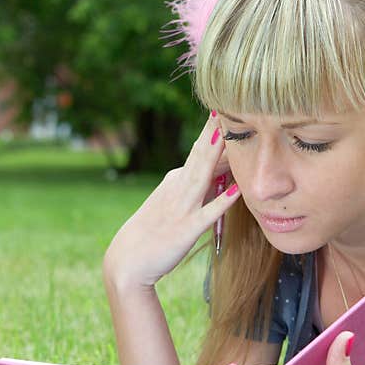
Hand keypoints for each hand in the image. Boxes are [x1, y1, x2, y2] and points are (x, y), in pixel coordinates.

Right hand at [103, 112, 240, 288]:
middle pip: (200, 155)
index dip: (215, 131)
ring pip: (203, 176)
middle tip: (229, 103)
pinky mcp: (186, 230)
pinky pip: (207, 214)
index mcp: (176, 180)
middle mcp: (178, 188)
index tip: (230, 108)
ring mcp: (182, 208)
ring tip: (228, 132)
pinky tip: (236, 191)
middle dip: (215, 131)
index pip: (200, 151)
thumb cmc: (152, 234)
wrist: (128, 261)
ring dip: (216, 155)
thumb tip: (223, 172)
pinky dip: (221, 202)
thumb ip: (198, 189)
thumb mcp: (173, 204)